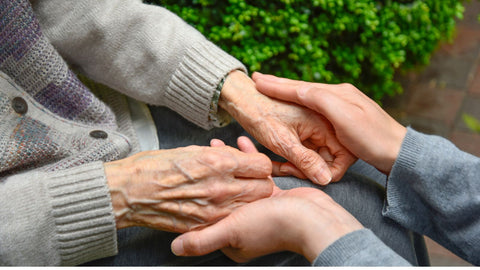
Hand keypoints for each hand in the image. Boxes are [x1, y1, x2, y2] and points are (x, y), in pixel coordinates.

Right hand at [104, 145, 273, 231]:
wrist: (130, 192)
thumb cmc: (155, 167)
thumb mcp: (193, 150)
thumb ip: (221, 155)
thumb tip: (237, 157)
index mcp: (218, 163)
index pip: (262, 165)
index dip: (258, 164)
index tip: (252, 165)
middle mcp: (221, 187)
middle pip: (264, 189)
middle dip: (259, 183)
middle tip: (248, 179)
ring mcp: (214, 210)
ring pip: (251, 207)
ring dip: (247, 199)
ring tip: (234, 192)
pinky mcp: (205, 225)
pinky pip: (231, 219)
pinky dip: (231, 213)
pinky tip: (219, 205)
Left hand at [171, 137, 361, 262]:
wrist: (313, 220)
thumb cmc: (272, 227)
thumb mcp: (232, 232)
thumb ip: (203, 240)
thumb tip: (175, 248)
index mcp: (232, 236)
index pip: (208, 213)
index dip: (198, 193)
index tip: (189, 172)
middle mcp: (244, 223)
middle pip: (222, 195)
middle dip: (211, 172)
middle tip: (202, 151)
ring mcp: (259, 208)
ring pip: (238, 182)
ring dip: (229, 163)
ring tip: (218, 143)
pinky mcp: (274, 195)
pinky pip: (256, 175)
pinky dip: (249, 159)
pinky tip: (243, 143)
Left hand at [219, 71, 355, 183]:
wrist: (242, 98)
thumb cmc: (260, 114)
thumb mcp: (282, 141)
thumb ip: (305, 160)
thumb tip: (325, 179)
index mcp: (326, 123)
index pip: (340, 159)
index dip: (323, 171)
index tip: (298, 171)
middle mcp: (325, 125)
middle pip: (329, 159)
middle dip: (308, 169)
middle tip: (285, 169)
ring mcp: (315, 129)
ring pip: (316, 158)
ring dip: (299, 166)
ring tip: (279, 166)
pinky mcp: (305, 132)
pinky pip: (307, 152)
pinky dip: (294, 160)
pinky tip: (278, 161)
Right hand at [252, 72, 406, 173]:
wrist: (399, 151)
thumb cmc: (372, 136)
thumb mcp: (344, 116)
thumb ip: (321, 100)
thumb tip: (299, 89)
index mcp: (337, 94)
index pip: (301, 87)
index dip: (279, 85)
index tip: (258, 81)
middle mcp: (340, 95)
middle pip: (303, 89)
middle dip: (281, 84)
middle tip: (260, 79)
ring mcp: (343, 106)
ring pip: (309, 97)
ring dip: (289, 92)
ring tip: (272, 87)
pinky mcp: (346, 118)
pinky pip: (317, 107)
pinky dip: (302, 104)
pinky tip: (297, 103)